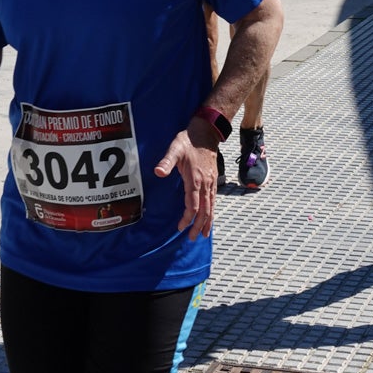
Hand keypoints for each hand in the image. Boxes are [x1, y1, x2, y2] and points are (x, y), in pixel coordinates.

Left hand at [154, 117, 217, 239]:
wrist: (206, 133)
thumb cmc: (188, 141)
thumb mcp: (175, 149)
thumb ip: (167, 161)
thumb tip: (158, 172)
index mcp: (195, 179)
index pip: (192, 205)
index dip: (187, 218)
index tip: (180, 228)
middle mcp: (205, 184)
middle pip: (204, 210)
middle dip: (198, 226)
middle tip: (191, 238)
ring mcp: (211, 183)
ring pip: (211, 207)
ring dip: (207, 222)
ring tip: (203, 234)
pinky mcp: (213, 181)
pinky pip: (214, 200)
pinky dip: (212, 212)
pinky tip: (209, 217)